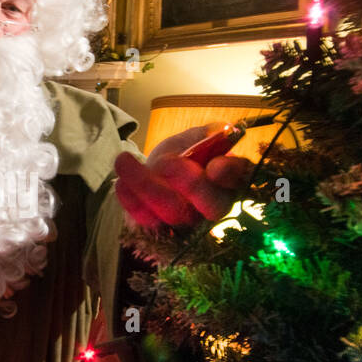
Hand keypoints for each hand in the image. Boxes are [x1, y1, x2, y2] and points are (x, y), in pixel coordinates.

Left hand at [113, 125, 254, 229]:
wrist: (156, 172)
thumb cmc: (183, 154)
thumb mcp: (196, 138)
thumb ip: (208, 136)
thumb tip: (221, 131)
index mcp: (230, 179)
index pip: (242, 179)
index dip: (231, 175)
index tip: (215, 167)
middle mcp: (215, 206)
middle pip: (212, 206)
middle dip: (190, 184)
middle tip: (167, 161)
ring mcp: (189, 223)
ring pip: (173, 213)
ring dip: (146, 185)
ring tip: (124, 160)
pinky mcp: (162, 229)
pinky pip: (147, 219)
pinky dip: (130, 200)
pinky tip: (120, 181)